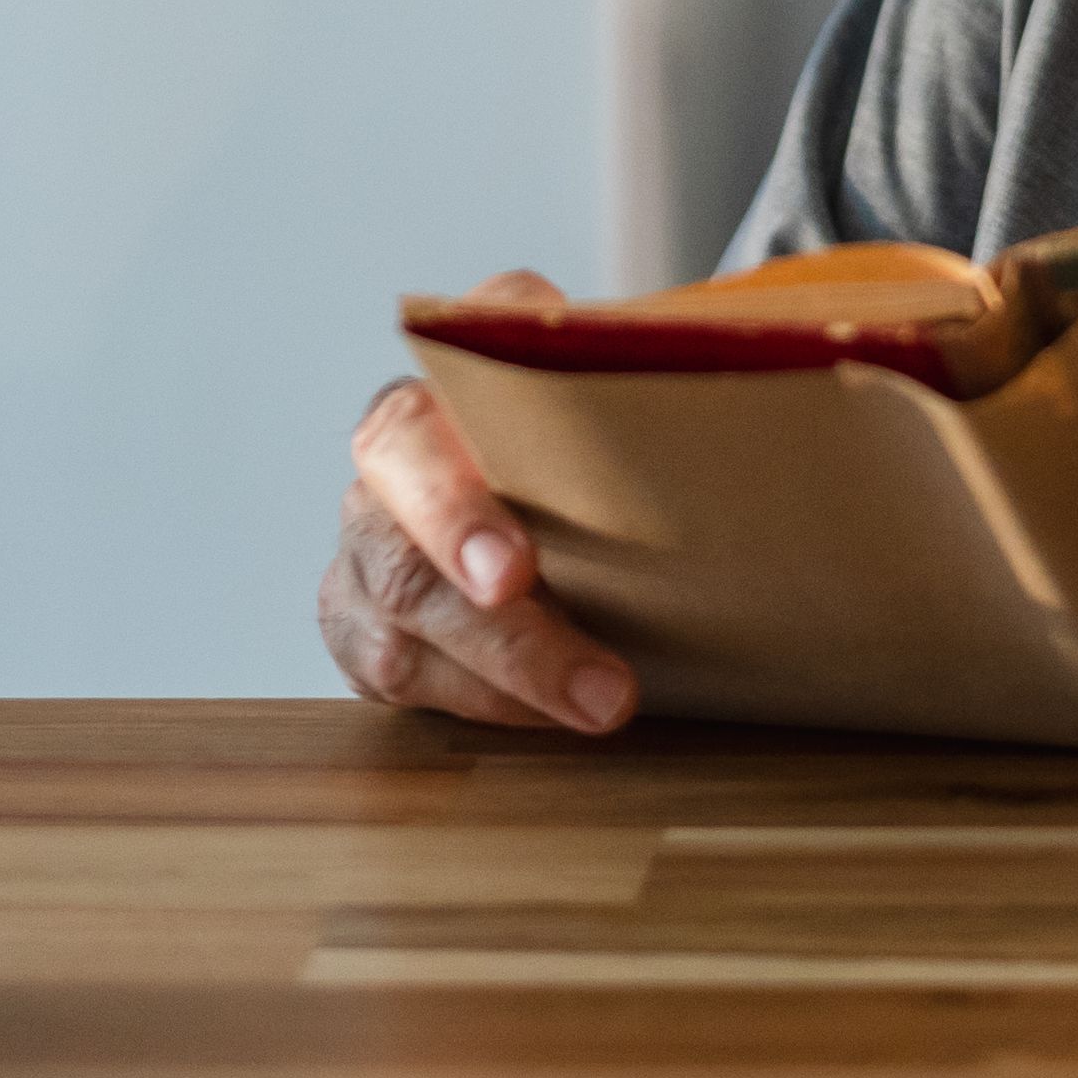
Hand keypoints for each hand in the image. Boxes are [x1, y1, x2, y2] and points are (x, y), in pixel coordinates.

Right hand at [317, 274, 637, 734]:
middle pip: (408, 564)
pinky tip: (553, 713)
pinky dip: (487, 705)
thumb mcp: (593, 377)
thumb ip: (617, 375)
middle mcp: (382, 478)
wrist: (539, 460)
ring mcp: (362, 555)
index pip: (413, 439)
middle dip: (508, 637)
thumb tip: (716, 363)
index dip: (456, 510)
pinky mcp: (360, 626)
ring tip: (608, 706)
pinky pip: (401, 681)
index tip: (513, 574)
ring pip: (403, 639)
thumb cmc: (571, 422)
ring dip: (514, 686)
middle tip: (601, 686)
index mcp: (431, 400)